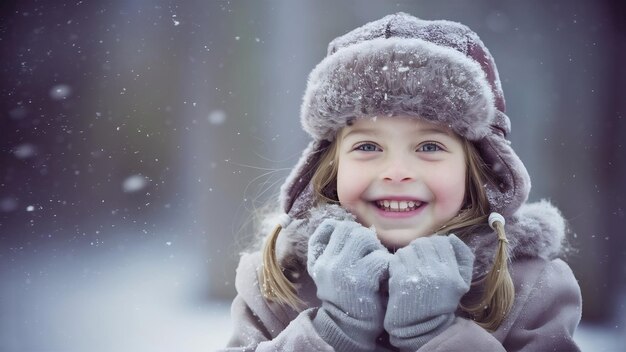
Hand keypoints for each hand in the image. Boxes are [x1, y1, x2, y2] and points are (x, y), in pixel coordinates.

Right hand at [307, 218, 390, 351]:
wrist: (347, 327)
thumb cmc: (344, 297)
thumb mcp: (328, 274)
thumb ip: (332, 252)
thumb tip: (349, 228)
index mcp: (318, 259)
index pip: (327, 227)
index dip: (343, 227)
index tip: (353, 239)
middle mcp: (326, 262)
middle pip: (346, 228)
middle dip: (363, 235)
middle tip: (371, 249)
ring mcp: (341, 269)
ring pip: (362, 238)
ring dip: (375, 246)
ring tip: (377, 260)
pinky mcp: (360, 279)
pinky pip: (378, 257)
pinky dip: (385, 263)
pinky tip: (384, 274)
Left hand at [384, 234, 473, 349]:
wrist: (422, 325)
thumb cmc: (442, 302)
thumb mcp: (462, 282)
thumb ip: (463, 258)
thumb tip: (452, 237)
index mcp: (451, 272)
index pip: (440, 242)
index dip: (434, 244)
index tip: (431, 252)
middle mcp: (434, 271)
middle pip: (423, 243)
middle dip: (420, 247)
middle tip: (418, 256)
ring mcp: (416, 275)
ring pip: (408, 249)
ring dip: (408, 254)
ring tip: (410, 264)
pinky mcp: (400, 279)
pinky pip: (396, 258)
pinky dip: (398, 261)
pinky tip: (401, 270)